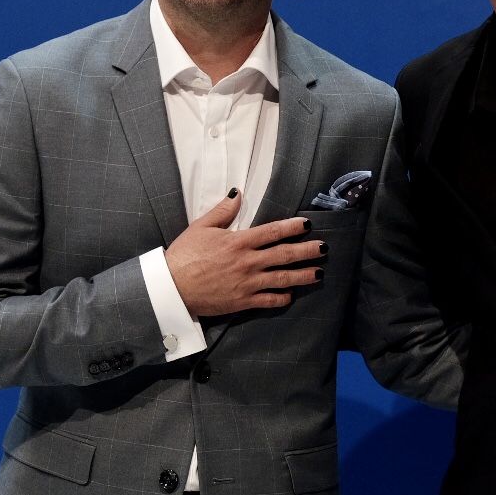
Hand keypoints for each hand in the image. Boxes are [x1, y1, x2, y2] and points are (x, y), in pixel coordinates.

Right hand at [163, 190, 324, 316]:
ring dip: (303, 276)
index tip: (307, 225)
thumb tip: (237, 193)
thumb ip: (223, 211)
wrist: (171, 288)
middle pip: (285, 254)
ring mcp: (247, 283)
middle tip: (324, 249)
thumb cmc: (183, 255)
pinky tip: (291, 295)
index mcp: (239, 242)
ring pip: (282, 278)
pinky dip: (282, 298)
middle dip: (307, 251)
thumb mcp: (201, 227)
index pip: (273, 231)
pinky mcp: (242, 301)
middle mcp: (248, 262)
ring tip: (318, 273)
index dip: (293, 227)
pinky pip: (269, 300)